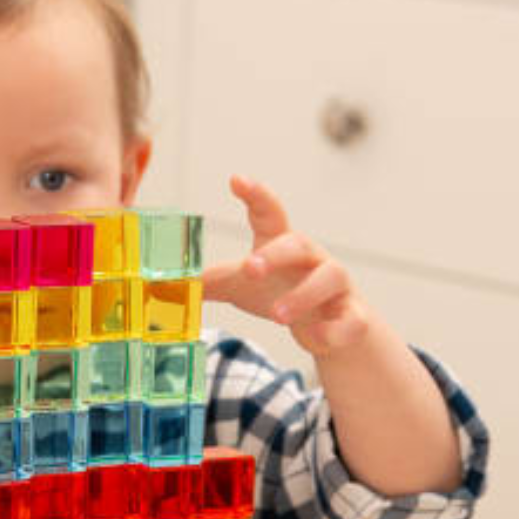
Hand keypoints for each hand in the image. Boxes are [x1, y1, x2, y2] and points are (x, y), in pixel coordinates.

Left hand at [203, 175, 370, 356]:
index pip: (269, 214)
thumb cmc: (283, 294)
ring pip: (330, 278)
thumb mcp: (241, 287)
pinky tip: (315, 339)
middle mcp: (313, 260)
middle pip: (299, 244)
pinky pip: (350, 320)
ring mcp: (337, 287)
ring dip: (303, 295)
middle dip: (276, 254)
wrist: (333, 329)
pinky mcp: (354, 317)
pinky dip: (333, 330)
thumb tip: (163, 285)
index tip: (236, 180)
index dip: (256, 195)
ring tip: (278, 314)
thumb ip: (209, 282)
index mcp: (282, 246)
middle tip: (249, 268)